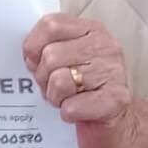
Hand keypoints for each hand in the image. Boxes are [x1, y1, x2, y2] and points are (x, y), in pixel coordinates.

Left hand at [23, 13, 133, 147]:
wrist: (118, 122)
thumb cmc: (86, 87)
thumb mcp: (68, 57)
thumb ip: (48, 47)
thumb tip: (29, 55)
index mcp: (90, 30)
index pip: (50, 25)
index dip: (33, 46)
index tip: (35, 61)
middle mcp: (105, 46)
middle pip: (51, 55)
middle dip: (43, 77)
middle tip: (52, 87)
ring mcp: (113, 71)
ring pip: (59, 81)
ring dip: (55, 97)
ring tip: (66, 98)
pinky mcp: (116, 100)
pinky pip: (71, 107)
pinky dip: (67, 113)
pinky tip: (78, 111)